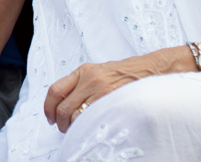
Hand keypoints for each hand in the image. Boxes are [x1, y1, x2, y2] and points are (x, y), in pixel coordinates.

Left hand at [43, 49, 188, 132]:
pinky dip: (88, 127)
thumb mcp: (100, 72)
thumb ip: (82, 84)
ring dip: (74, 128)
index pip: (55, 90)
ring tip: (80, 130)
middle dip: (61, 123)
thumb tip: (66, 103)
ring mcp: (100, 89)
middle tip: (65, 129)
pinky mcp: (112, 99)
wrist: (151, 70)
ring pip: (75, 116)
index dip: (49, 108)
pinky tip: (93, 128)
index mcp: (83, 71)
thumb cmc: (126, 73)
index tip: (50, 118)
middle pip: (63, 107)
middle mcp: (89, 79)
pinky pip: (91, 118)